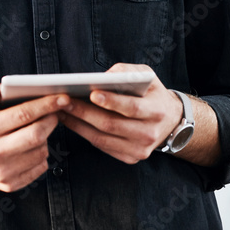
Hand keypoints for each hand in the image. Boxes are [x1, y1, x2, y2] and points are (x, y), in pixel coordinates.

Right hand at [0, 83, 66, 197]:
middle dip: (51, 121)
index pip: (22, 114)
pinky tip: (32, 147)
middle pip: (36, 135)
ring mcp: (2, 171)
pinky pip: (40, 167)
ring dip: (45, 138)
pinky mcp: (10, 184)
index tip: (61, 98)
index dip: (45, 105)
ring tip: (37, 130)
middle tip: (54, 113)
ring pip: (41, 151)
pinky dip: (42, 154)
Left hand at [57, 63, 181, 164]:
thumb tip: (105, 76)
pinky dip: (84, 134)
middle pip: (111, 124)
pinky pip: (102, 146)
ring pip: (102, 138)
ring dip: (78, 124)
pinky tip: (71, 121)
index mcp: (157, 110)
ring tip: (60, 110)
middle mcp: (150, 133)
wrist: (169, 121)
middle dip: (84, 112)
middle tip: (63, 100)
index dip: (112, 102)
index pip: (132, 108)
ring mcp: (140, 149)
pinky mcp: (130, 158)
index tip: (92, 93)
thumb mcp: (148, 75)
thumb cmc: (152, 94)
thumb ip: (128, 71)